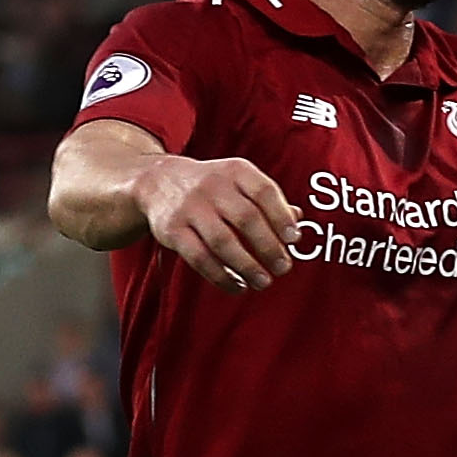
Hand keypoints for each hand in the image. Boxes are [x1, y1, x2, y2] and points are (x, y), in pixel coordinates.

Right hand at [132, 153, 299, 291]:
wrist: (159, 182)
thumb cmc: (212, 187)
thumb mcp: (239, 181)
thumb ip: (268, 200)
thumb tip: (297, 220)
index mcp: (235, 171)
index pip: (264, 192)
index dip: (281, 217)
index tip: (294, 239)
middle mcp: (212, 186)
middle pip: (246, 219)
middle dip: (268, 247)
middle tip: (283, 268)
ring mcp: (190, 208)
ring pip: (223, 242)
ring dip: (246, 266)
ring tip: (263, 282)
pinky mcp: (173, 230)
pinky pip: (200, 258)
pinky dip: (220, 276)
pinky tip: (237, 286)